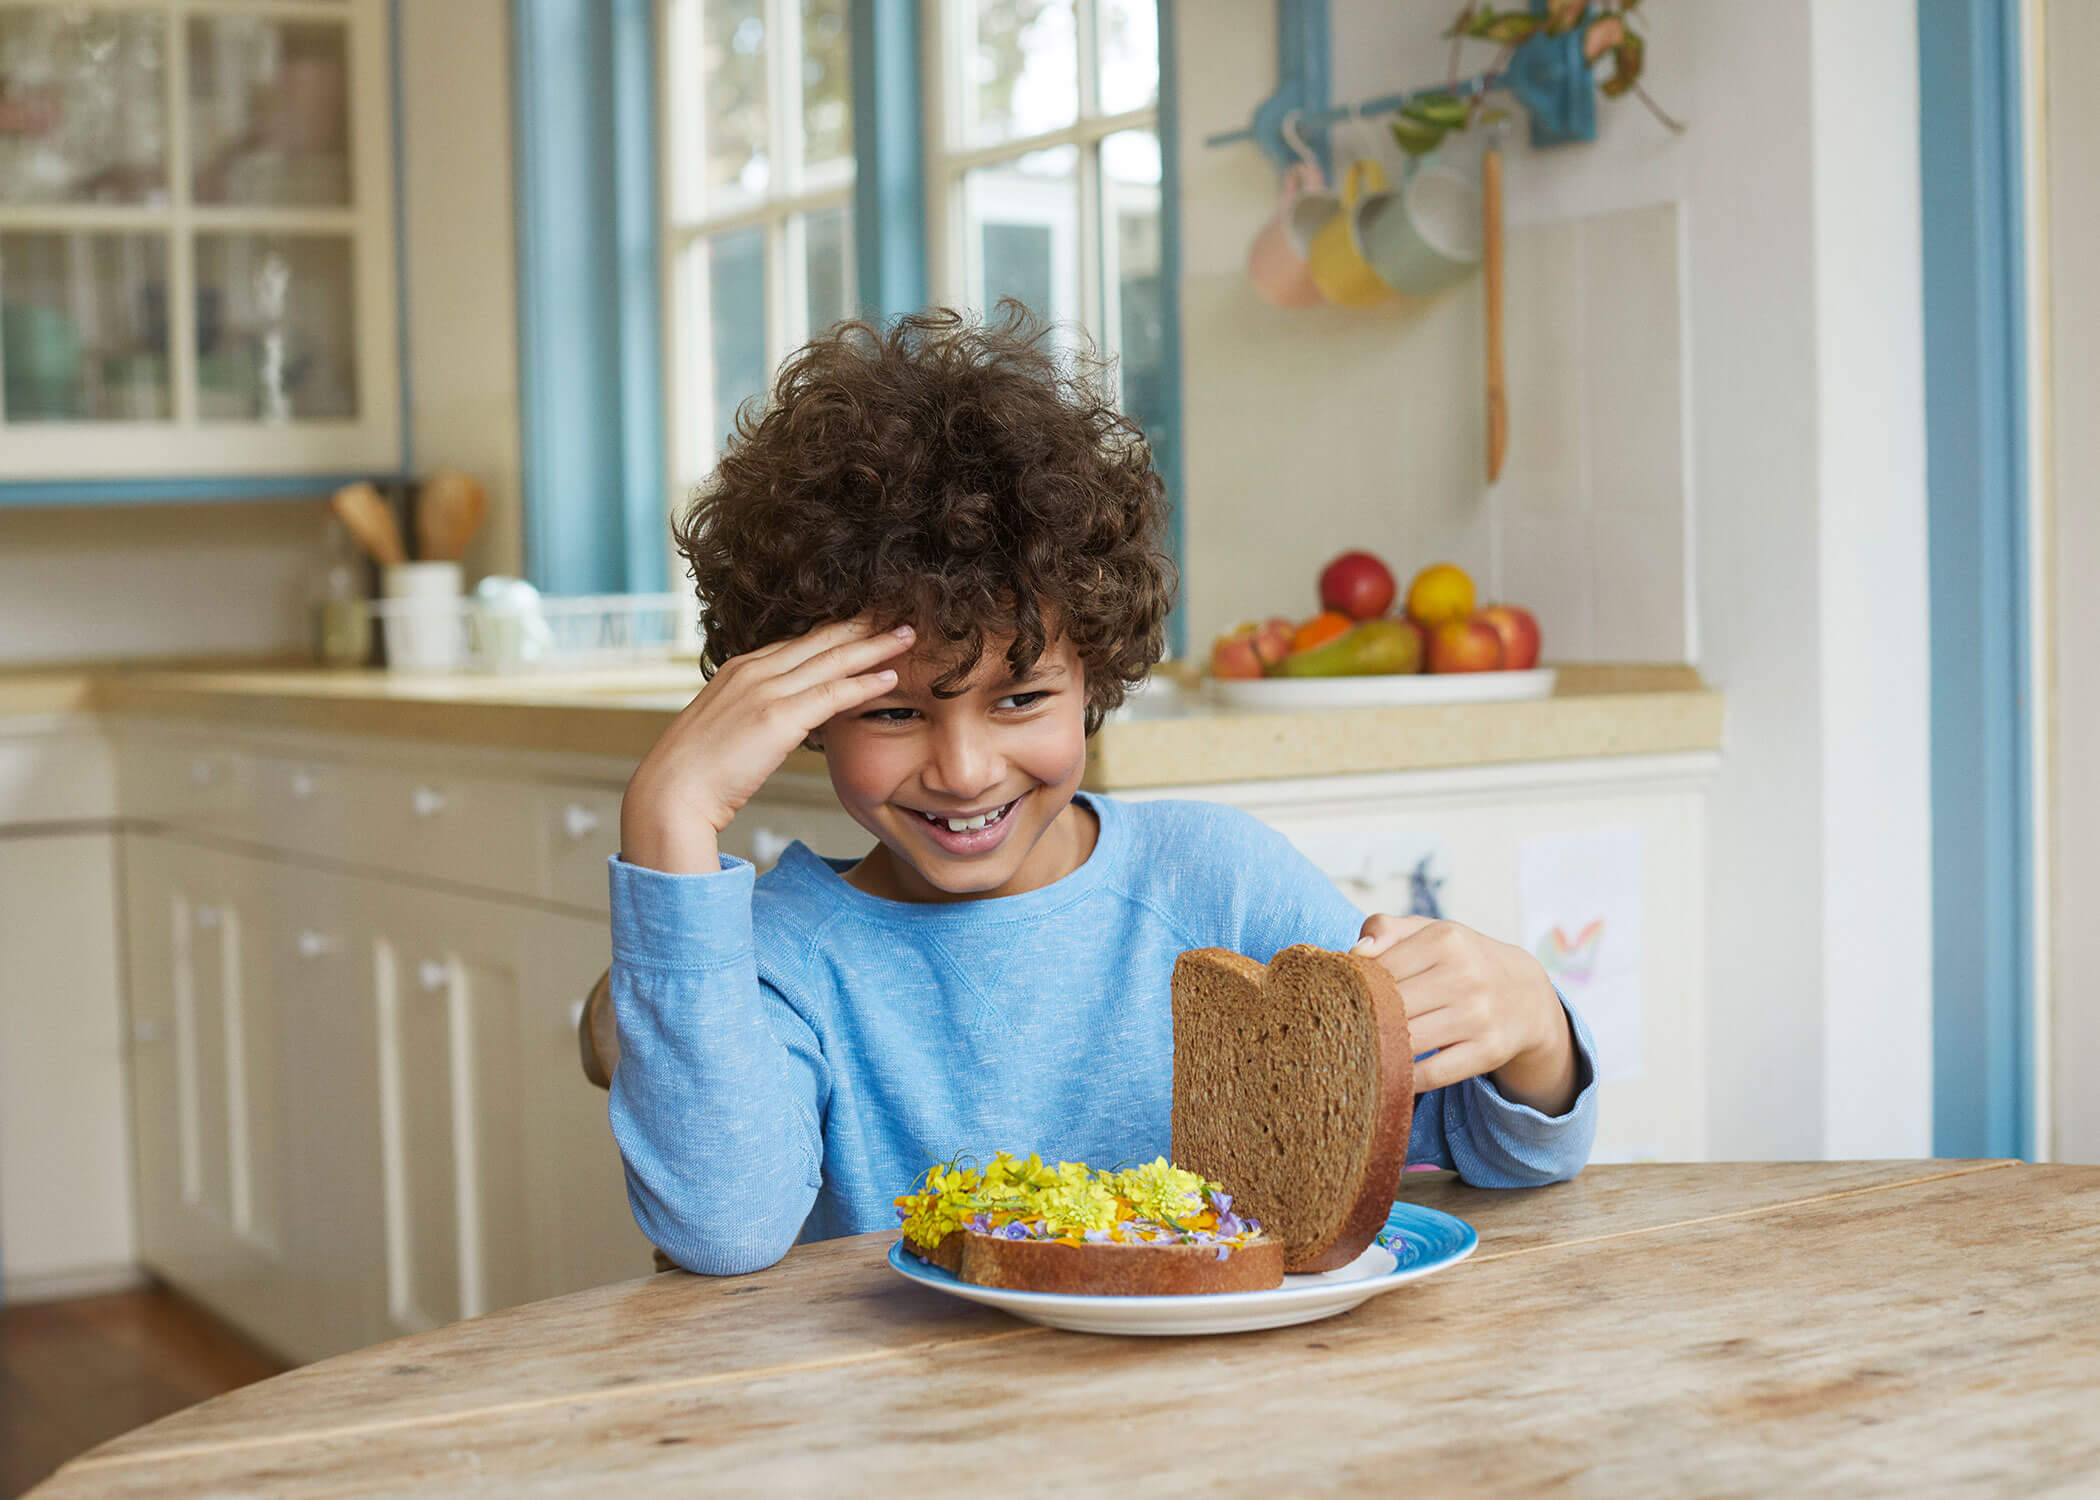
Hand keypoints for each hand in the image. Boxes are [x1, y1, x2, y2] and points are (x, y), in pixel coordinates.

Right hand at [621, 616, 915, 873]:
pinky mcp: (777, 717)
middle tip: (899, 610)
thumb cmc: (695, 773)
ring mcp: (765, 690)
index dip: (836, 631)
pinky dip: (865, 682)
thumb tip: (778, 725)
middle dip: (863, 623)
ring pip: (833, 659)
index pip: (798, 642)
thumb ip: (754, 716)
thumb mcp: (725, 729)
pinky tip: (891, 677)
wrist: (670, 793)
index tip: (867, 621)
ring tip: (909, 634)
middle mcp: (754, 670)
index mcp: (740, 669)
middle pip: (820, 639)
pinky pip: (832, 693)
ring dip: (875, 645)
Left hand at [1350, 915, 1578, 1114]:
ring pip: (1408, 1042)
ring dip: (1378, 1051)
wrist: (1526, 994)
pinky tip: (1388, 1075)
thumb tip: (1356, 953)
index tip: (1337, 999)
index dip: (1353, 987)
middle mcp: (1465, 975)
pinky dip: (1406, 1079)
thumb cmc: (1462, 961)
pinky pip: (1433, 1074)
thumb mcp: (1431, 932)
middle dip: (1361, 1021)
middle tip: (1338, 1031)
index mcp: (1445, 939)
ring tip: (1355, 1053)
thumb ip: (1387, 929)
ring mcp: (1479, 1015)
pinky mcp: (1489, 1051)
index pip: (1380, 968)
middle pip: (1391, 1006)